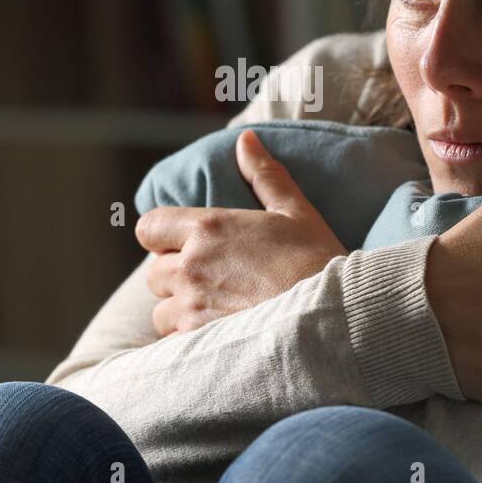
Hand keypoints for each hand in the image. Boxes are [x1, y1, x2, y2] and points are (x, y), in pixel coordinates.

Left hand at [137, 129, 345, 336]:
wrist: (332, 319)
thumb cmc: (317, 261)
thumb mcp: (295, 211)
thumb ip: (265, 175)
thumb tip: (246, 140)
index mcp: (208, 228)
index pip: (149, 227)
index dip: (161, 236)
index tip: (184, 244)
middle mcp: (191, 267)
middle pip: (154, 272)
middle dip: (174, 275)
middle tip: (210, 280)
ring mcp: (192, 308)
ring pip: (161, 311)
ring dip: (180, 310)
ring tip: (215, 311)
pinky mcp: (199, 343)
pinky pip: (176, 341)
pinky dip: (190, 339)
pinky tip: (220, 336)